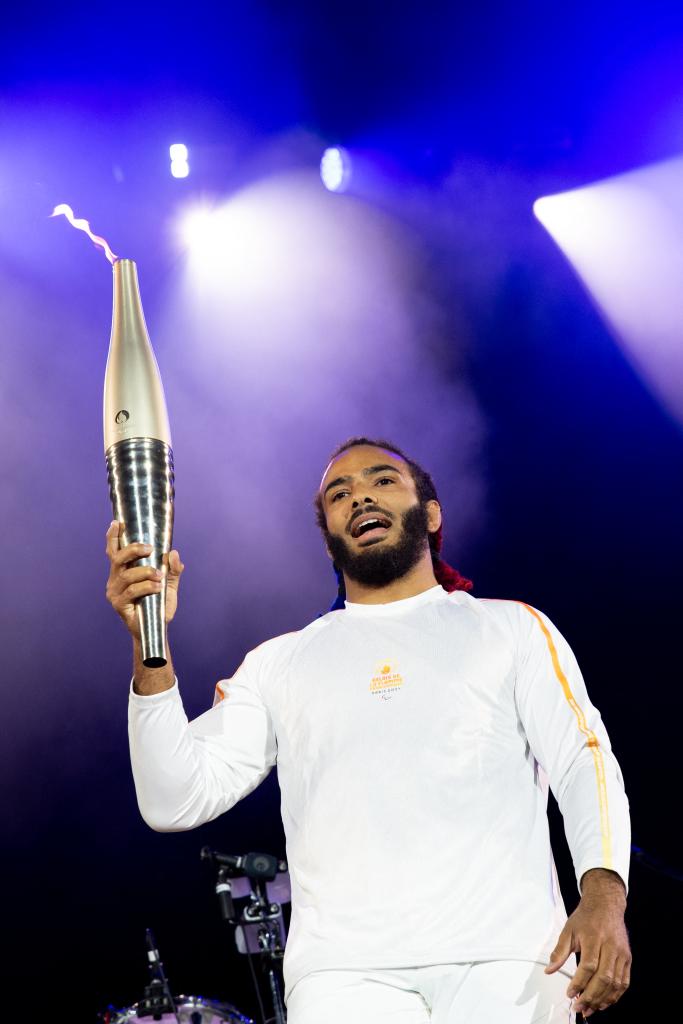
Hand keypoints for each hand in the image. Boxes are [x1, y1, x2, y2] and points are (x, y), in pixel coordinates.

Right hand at [105, 521, 183, 638]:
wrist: (157, 629)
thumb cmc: (159, 604)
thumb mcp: (169, 584)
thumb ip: (173, 569)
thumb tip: (173, 553)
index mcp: (122, 571)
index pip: (114, 551)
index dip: (113, 537)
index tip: (117, 522)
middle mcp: (115, 579)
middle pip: (117, 558)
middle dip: (133, 550)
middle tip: (150, 549)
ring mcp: (114, 592)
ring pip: (127, 575)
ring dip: (145, 572)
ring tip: (159, 576)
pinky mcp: (119, 604)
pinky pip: (132, 591)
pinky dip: (146, 587)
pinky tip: (157, 588)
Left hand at [545, 869, 630, 1016]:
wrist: (606, 904)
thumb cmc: (586, 917)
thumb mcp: (568, 930)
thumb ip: (559, 952)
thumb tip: (549, 970)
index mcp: (594, 937)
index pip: (588, 966)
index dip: (579, 982)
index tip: (570, 993)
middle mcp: (610, 946)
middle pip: (603, 978)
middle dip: (590, 996)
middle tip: (579, 1007)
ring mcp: (621, 954)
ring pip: (615, 983)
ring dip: (603, 1000)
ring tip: (590, 1009)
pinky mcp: (627, 959)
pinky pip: (624, 982)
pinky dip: (615, 996)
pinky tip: (604, 1002)